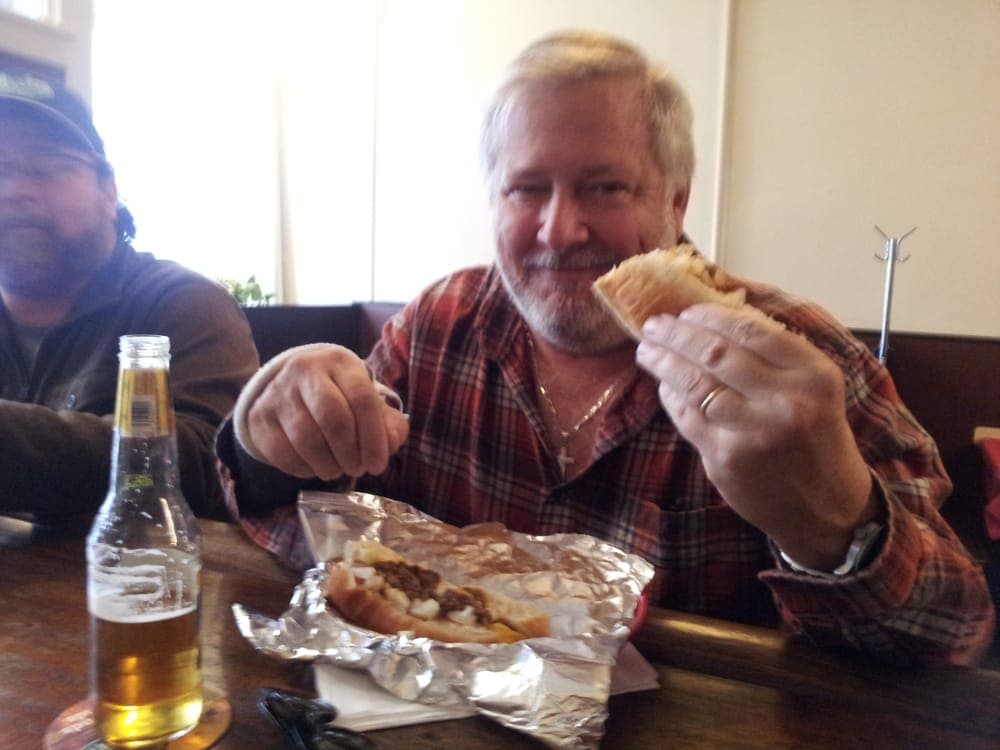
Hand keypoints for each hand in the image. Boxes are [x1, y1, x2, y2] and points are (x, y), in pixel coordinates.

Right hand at [244, 345, 408, 480]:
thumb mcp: (366, 400)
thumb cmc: (338, 395)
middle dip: (350, 452)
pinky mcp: (259, 416)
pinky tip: (315, 468)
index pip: (361, 398)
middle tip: (358, 469)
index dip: (373, 437)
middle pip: (332, 418)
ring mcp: (278, 393)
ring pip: (306, 438)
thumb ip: (387, 423)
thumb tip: (391, 444)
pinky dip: (304, 469)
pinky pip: (282, 453)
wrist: (289, 384)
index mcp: (339, 363)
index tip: (378, 465)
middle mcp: (305, 371)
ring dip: (328, 464)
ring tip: (338, 470)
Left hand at [635, 304, 877, 569]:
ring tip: (646, 350)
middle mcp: (786, 400)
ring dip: (663, 361)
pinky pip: (686, 416)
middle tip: (654, 324)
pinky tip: (663, 386)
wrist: (827, 508)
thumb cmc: (816, 438)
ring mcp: (753, 431)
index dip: (709, 315)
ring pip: (694, 383)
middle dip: (677, 333)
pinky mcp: (726, 458)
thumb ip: (776, 354)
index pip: (750, 330)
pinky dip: (670, 397)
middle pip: (715, 352)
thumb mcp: (816, 389)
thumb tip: (716, 316)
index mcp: (814, 374)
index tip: (686, 311)